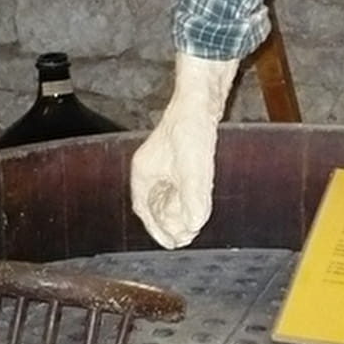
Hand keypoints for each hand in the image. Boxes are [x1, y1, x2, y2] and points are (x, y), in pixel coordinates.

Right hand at [130, 53, 237, 247]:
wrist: (201, 99)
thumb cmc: (191, 129)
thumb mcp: (194, 168)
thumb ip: (193, 197)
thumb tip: (194, 224)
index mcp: (143, 173)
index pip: (143, 210)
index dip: (157, 230)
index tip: (173, 244)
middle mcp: (149, 170)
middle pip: (155, 206)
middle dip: (170, 223)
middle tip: (188, 237)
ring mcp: (162, 163)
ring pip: (166, 196)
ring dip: (179, 212)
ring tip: (194, 225)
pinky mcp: (177, 157)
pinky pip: (177, 185)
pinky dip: (185, 197)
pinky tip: (199, 202)